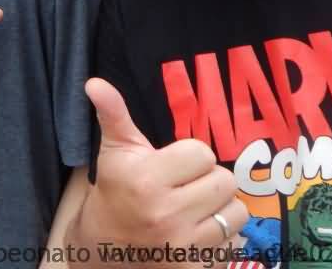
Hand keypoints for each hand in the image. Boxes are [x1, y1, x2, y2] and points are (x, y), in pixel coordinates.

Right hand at [81, 78, 247, 259]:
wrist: (104, 250)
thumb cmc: (114, 192)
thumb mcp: (113, 152)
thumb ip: (112, 114)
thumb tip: (95, 82)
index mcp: (146, 179)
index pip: (203, 153)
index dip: (190, 157)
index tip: (172, 166)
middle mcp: (166, 213)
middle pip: (224, 180)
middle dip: (207, 181)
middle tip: (185, 187)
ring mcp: (183, 245)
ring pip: (236, 212)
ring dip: (220, 209)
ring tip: (195, 209)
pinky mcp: (196, 268)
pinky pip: (236, 242)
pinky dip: (223, 237)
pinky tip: (198, 234)